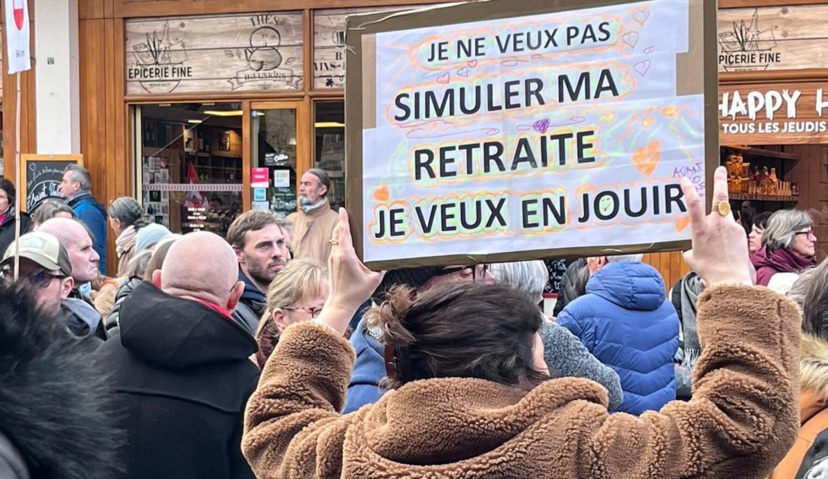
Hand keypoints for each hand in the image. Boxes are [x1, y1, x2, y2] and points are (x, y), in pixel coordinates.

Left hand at [319, 208, 384, 333]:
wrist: (340, 303)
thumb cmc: (356, 292)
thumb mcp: (374, 279)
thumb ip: (381, 267)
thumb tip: (387, 259)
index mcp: (346, 255)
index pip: (343, 232)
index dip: (343, 219)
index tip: (343, 209)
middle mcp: (337, 254)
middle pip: (337, 233)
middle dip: (342, 222)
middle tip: (349, 214)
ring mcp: (332, 258)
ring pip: (335, 239)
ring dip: (341, 231)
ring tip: (349, 226)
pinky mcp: (332, 263)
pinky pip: (335, 247)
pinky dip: (340, 241)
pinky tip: (348, 242)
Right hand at [680, 166, 751, 286]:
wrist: (730, 278)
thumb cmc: (709, 270)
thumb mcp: (692, 258)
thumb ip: (690, 249)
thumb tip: (689, 249)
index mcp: (701, 229)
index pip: (693, 203)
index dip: (689, 189)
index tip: (686, 180)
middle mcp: (717, 224)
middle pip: (720, 196)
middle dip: (719, 181)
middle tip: (720, 169)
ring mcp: (731, 227)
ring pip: (726, 214)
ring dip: (721, 216)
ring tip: (719, 233)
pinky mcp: (740, 232)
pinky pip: (731, 228)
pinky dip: (727, 234)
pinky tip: (726, 247)